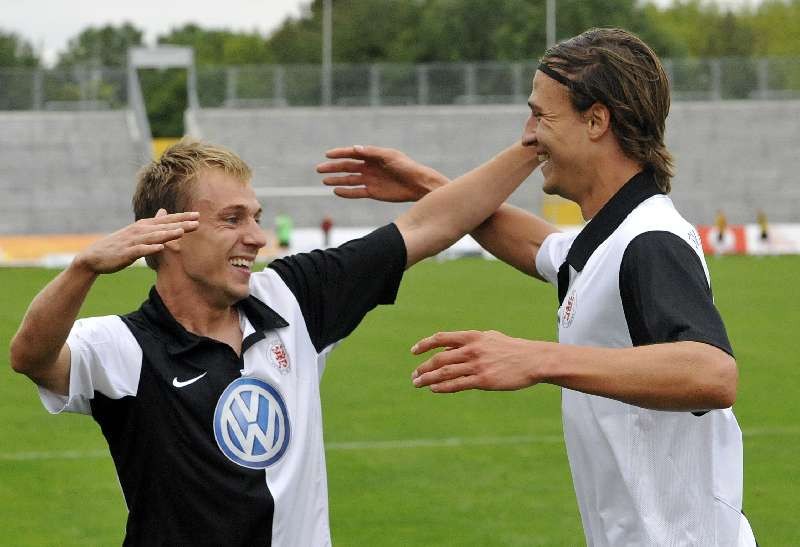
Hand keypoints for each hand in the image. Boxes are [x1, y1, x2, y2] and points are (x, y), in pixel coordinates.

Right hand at [74, 209, 199, 273]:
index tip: (198, 215)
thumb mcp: (137, 232)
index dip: (182, 217)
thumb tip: (164, 212)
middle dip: (181, 223)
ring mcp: (133, 241)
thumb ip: (152, 223)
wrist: (94, 257)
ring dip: (167, 234)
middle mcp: (140, 231)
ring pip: (153, 236)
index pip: (166, 220)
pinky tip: (161, 248)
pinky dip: (150, 249)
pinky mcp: (127, 253)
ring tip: (182, 232)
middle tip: (197, 221)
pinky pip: (140, 250)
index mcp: (144, 226)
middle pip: (164, 226)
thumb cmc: (119, 245)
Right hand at [316, 145, 448, 202]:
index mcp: (373, 156)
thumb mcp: (390, 157)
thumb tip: (355, 148)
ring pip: (349, 179)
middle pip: (347, 166)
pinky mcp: (373, 192)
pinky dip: (346, 192)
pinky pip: (356, 192)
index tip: (327, 154)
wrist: (418, 185)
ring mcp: (370, 180)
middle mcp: (369, 167)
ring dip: (336, 179)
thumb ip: (372, 153)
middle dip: (333, 167)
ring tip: (324, 181)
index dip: (339, 153)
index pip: (352, 153)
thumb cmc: (406, 167)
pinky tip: (336, 191)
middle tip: (319, 169)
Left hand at [410, 330, 542, 392]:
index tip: (414, 352)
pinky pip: (458, 385)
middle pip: (439, 358)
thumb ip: (469, 341)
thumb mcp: (489, 338)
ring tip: (418, 384)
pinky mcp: (484, 381)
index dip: (424, 344)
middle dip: (423, 368)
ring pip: (445, 373)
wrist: (533, 360)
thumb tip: (450, 348)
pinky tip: (434, 389)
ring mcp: (477, 366)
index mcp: (472, 336)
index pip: (441, 338)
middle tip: (414, 375)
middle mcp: (472, 350)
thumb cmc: (512, 348)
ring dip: (428, 379)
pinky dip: (443, 387)